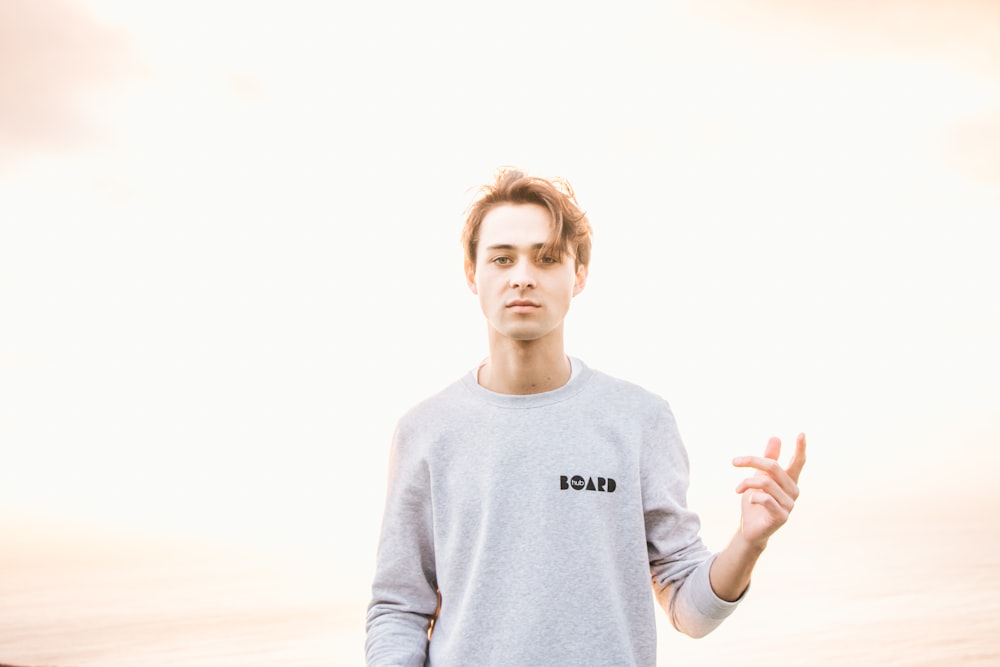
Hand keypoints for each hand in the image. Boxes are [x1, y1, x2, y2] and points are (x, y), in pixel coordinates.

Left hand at [732, 433, 805, 548]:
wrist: (749, 528)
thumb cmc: (755, 501)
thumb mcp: (758, 477)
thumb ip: (768, 459)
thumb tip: (776, 437)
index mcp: (789, 480)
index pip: (798, 462)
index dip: (800, 448)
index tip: (801, 433)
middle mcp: (793, 491)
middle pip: (774, 467)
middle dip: (751, 461)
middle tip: (734, 461)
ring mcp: (789, 505)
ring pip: (766, 482)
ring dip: (746, 482)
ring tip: (737, 488)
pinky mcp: (782, 516)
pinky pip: (764, 499)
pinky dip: (752, 496)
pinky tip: (749, 500)